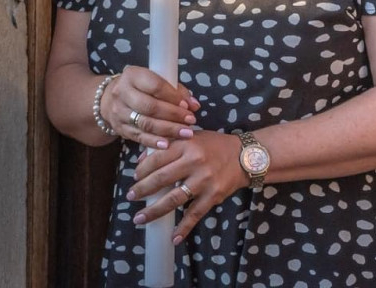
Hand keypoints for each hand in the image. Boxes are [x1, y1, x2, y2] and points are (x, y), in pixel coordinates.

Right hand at [103, 66, 199, 151]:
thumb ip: (175, 90)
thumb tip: (194, 105)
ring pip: (145, 123)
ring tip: (185, 133)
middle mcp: (122, 93)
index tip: (188, 105)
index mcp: (133, 75)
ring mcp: (119, 112)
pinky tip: (167, 144)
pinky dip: (154, 142)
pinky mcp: (120, 128)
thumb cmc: (141, 87)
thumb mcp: (155, 80)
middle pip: (150, 106)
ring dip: (168, 130)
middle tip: (190, 120)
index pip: (155, 86)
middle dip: (173, 115)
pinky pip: (139, 137)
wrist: (111, 100)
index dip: (173, 97)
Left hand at [128, 129, 247, 240]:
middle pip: (160, 179)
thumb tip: (142, 160)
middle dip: (141, 190)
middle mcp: (194, 162)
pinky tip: (173, 238)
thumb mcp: (193, 137)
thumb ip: (169, 145)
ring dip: (154, 211)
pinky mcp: (213, 195)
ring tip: (139, 218)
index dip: (142, 170)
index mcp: (187, 144)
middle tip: (130, 196)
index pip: (157, 158)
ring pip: (173, 199)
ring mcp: (204, 180)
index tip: (135, 177)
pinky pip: (194, 214)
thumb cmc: (215, 146)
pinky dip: (184, 228)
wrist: (246, 156)